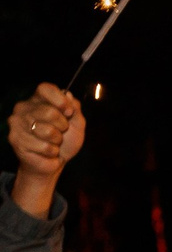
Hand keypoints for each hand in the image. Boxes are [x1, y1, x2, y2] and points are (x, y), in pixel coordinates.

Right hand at [8, 83, 85, 216]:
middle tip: (60, 133)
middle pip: (50, 112)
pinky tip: (45, 151)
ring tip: (52, 142)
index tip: (69, 112)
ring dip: (57, 141)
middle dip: (62, 126)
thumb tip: (68, 95)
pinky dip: (51, 151)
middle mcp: (23, 108)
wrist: (55, 162)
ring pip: (47, 131)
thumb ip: (75, 108)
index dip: (61, 101)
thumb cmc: (65, 141)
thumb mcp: (76, 123)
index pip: (45, 88)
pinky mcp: (15, 139)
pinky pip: (44, 146)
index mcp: (37, 100)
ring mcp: (16, 123)